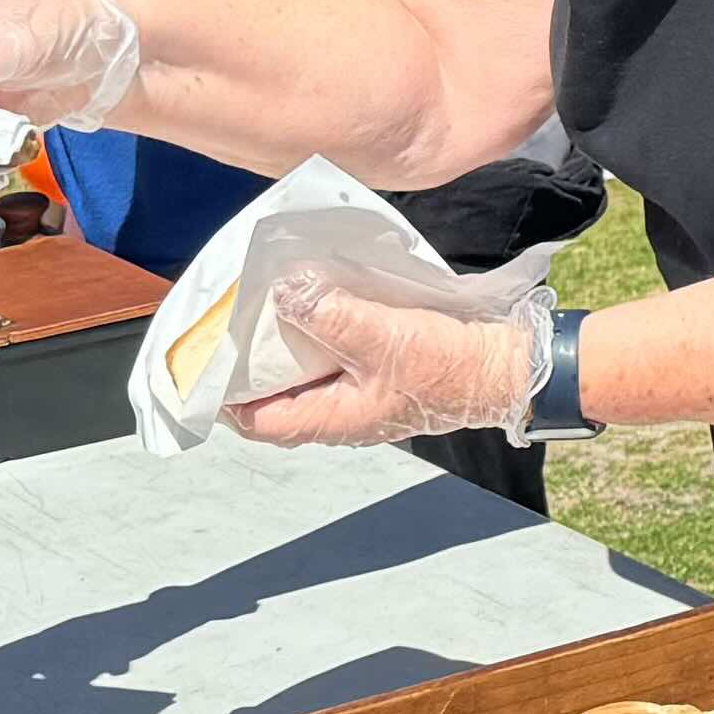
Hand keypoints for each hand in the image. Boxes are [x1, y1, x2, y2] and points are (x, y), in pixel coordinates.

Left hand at [226, 282, 544, 450]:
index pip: (256, 421)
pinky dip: (320, 335)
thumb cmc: (447, 365)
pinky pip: (335, 359)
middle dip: (254, 364)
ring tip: (273, 305)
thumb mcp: (381, 335)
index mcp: (331, 420)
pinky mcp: (382, 375)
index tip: (207, 358)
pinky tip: (321, 303)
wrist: (505, 369)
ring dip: (288, 346)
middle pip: (276, 397)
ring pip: (305, 376)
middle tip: (236, 321)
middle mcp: (340, 416)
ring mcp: (362, 397)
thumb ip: (329, 313)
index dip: (224, 394)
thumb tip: (283, 292)